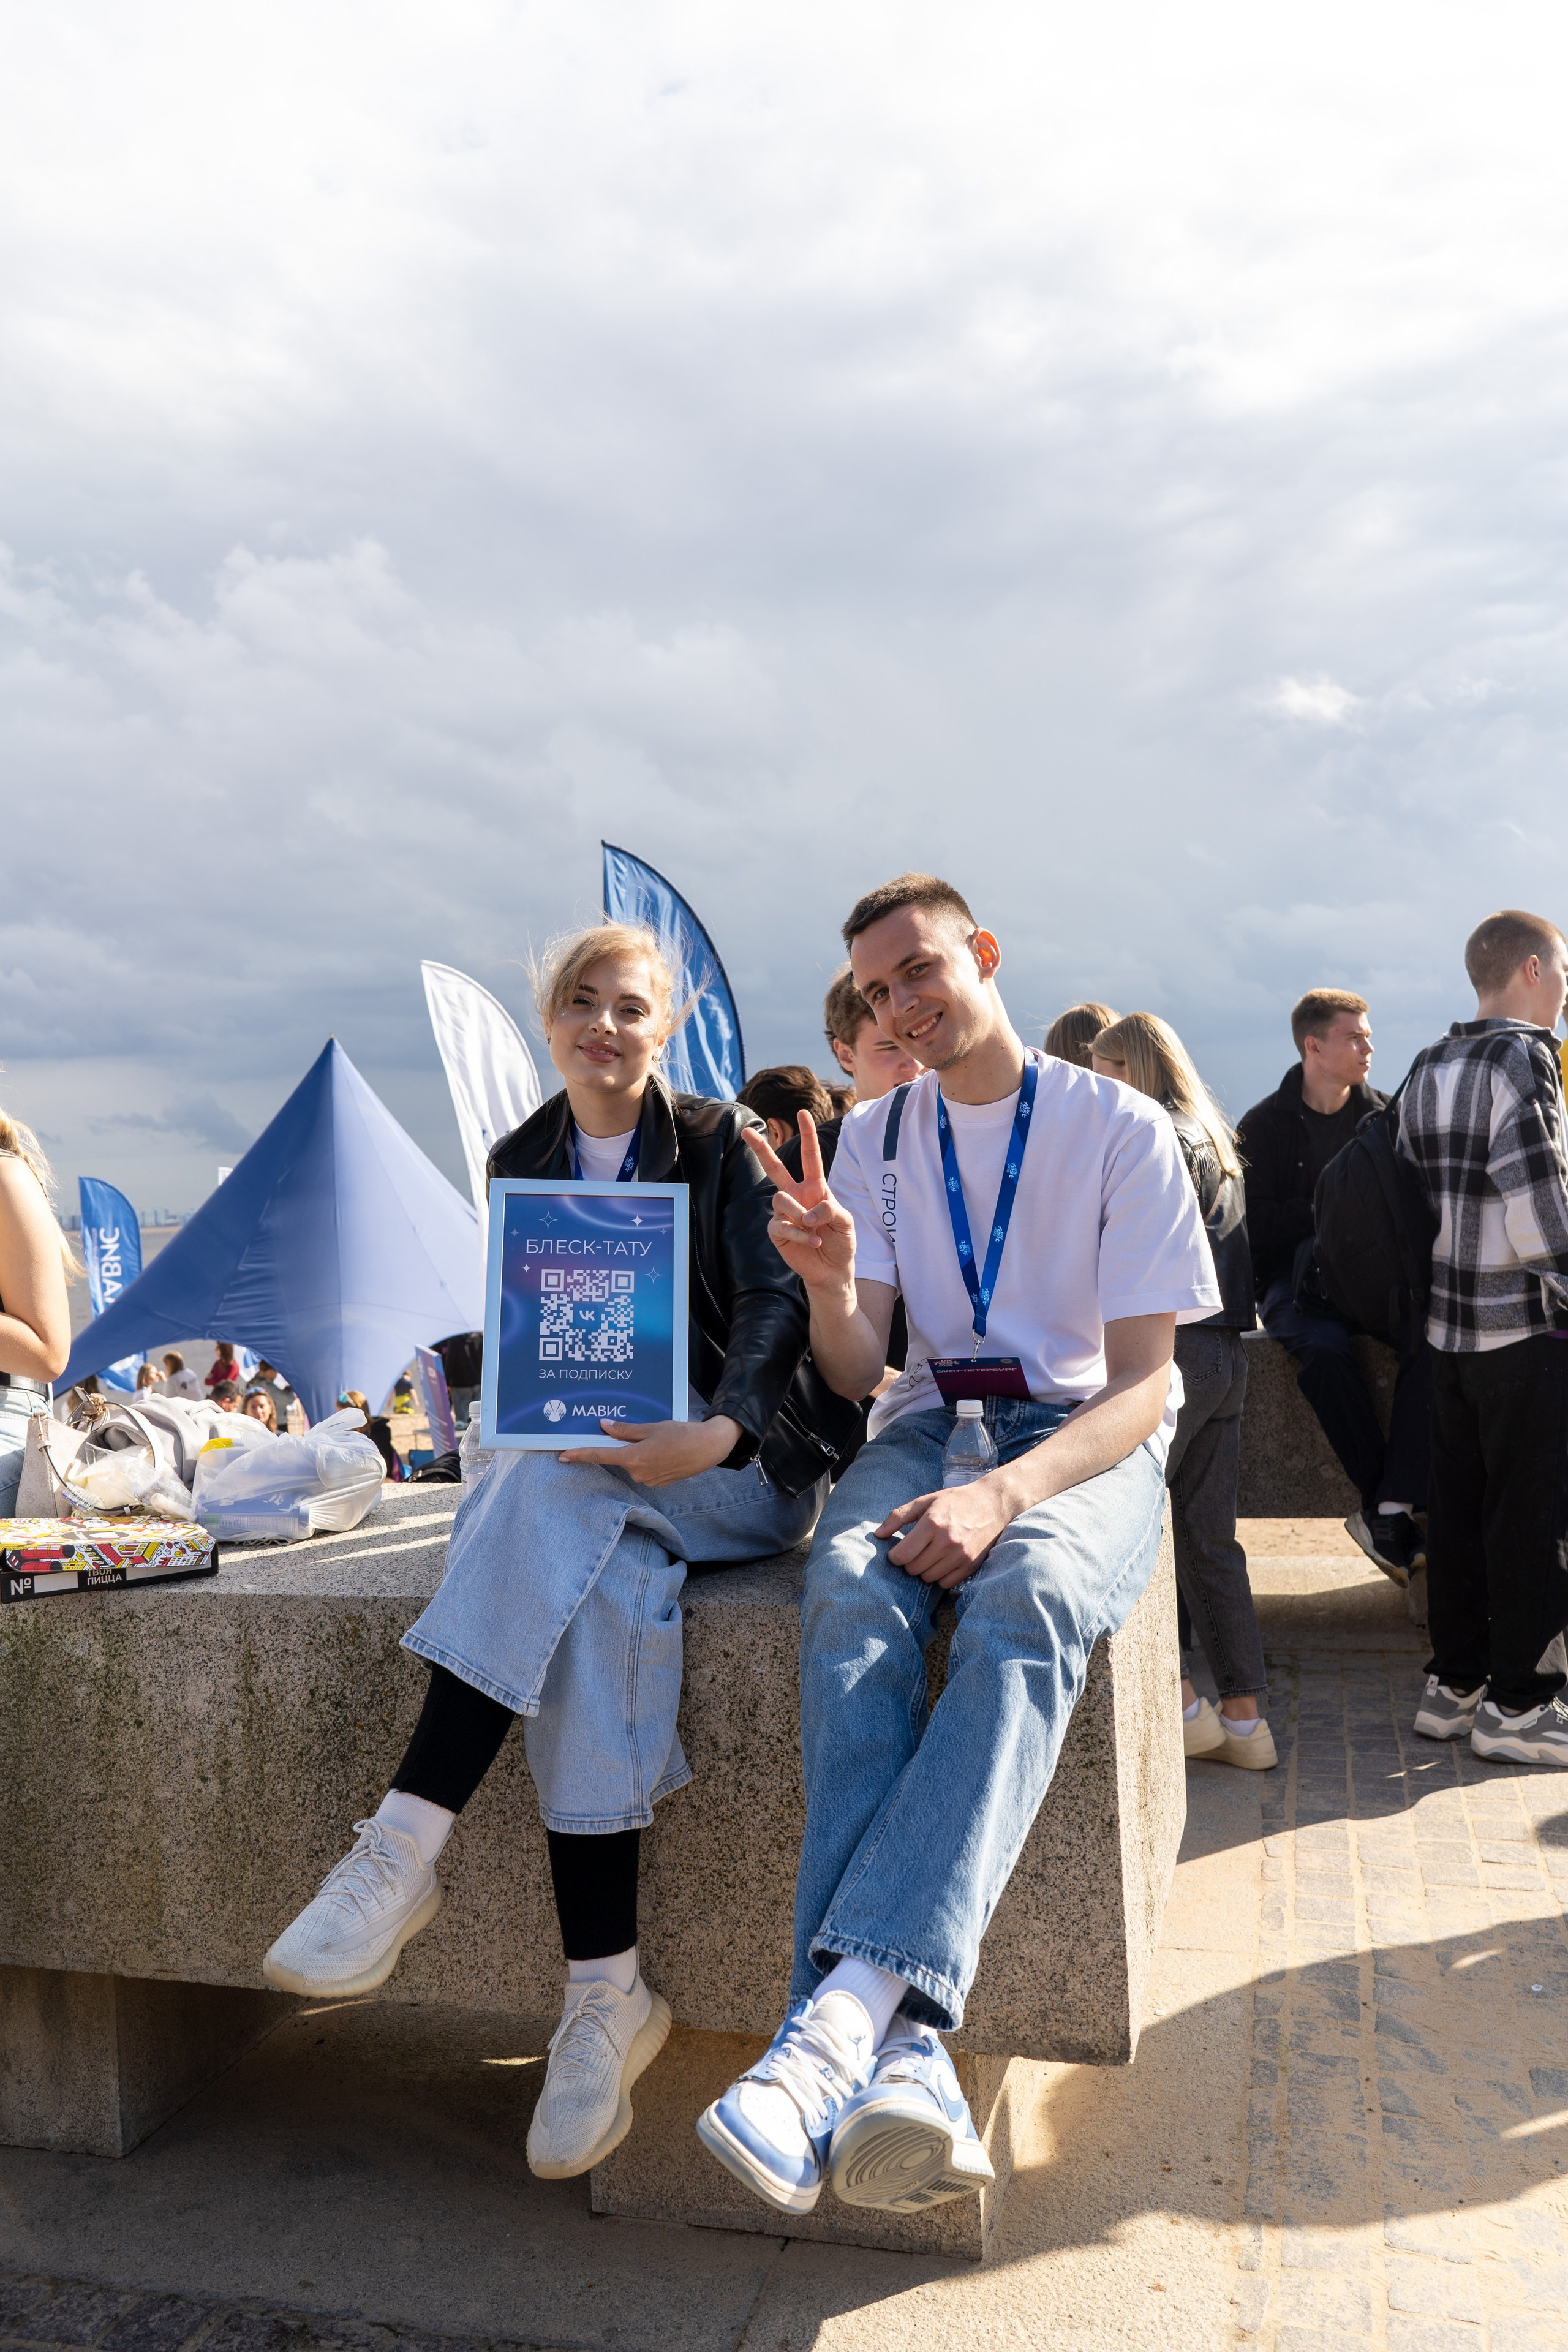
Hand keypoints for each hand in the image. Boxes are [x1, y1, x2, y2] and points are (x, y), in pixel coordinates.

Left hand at [557, 1414, 742, 1486]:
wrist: (709, 1447)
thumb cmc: (682, 1434)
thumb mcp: (652, 1427)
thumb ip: (626, 1430)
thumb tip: (605, 1426)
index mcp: (634, 1458)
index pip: (600, 1456)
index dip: (580, 1455)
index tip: (562, 1455)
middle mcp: (639, 1473)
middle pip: (620, 1458)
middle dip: (626, 1445)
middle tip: (645, 1433)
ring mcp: (649, 1480)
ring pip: (633, 1463)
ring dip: (639, 1451)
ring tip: (662, 1439)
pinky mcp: (658, 1482)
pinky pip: (645, 1469)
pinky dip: (649, 1458)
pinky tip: (665, 1449)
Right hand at [743, 1113, 857, 1295]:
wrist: (833, 1270)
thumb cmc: (841, 1242)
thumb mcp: (846, 1222)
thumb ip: (831, 1209)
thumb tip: (808, 1212)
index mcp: (815, 1188)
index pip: (810, 1157)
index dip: (807, 1135)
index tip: (802, 1113)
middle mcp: (797, 1196)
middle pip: (775, 1168)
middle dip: (761, 1149)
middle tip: (746, 1131)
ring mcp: (785, 1213)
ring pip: (780, 1199)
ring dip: (800, 1213)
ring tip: (814, 1227)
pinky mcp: (777, 1231)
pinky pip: (781, 1225)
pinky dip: (801, 1234)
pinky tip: (814, 1242)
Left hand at [875, 1474, 1015, 1589]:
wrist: (993, 1504)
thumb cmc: (956, 1501)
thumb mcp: (925, 1501)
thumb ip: (899, 1516)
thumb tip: (878, 1534)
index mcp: (932, 1523)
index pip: (902, 1555)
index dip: (895, 1556)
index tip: (898, 1551)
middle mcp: (947, 1541)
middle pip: (913, 1569)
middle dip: (909, 1562)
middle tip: (915, 1551)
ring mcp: (961, 1556)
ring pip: (928, 1578)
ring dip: (924, 1570)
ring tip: (929, 1555)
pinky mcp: (971, 1566)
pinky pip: (945, 1583)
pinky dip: (940, 1576)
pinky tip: (942, 1562)